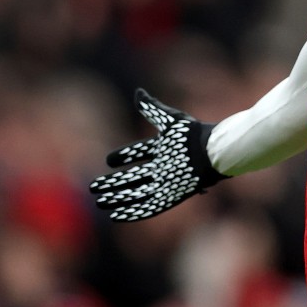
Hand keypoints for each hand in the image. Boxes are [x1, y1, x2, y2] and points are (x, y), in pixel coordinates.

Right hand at [89, 89, 227, 221]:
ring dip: (118, 198)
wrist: (212, 153)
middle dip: (114, 182)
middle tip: (95, 186)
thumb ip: (151, 108)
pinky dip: (133, 212)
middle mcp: (163, 167)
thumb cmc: (193, 135)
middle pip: (133, 176)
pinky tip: (116, 215)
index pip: (138, 152)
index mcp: (163, 149)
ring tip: (100, 202)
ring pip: (137, 193)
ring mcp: (166, 183)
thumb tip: (138, 92)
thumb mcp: (170, 121)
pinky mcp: (170, 197)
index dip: (124, 156)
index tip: (109, 160)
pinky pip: (148, 207)